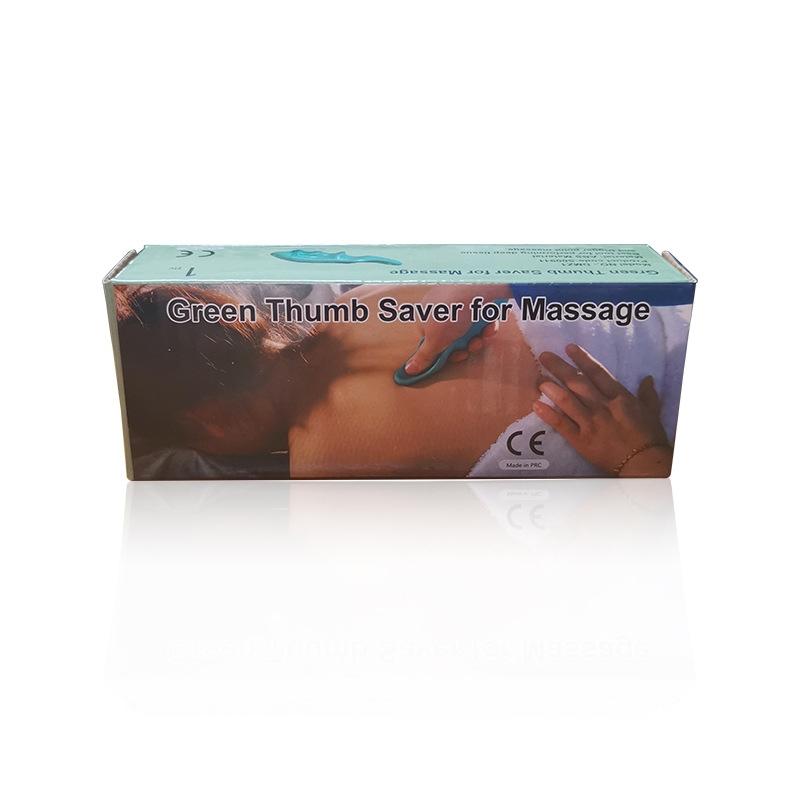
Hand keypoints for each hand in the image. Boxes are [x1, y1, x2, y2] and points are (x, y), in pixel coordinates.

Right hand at [403, 284, 506, 375]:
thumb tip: (407, 370)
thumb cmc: (451, 312)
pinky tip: (489, 325)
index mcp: (425, 315)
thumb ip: (423, 356)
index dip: (444, 352)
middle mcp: (440, 307)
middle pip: (452, 336)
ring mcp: (459, 301)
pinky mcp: (476, 298)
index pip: (432, 339)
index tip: (454, 357)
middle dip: (464, 346)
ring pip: (468, 328)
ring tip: (482, 337)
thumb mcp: (435, 341)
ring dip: (476, 337)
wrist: (477, 288)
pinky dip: (485, 324)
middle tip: (470, 348)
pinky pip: (480, 317)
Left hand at [533, 344, 672, 476]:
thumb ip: (648, 395)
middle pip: (577, 383)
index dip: (582, 359)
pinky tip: (536, 405)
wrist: (644, 463)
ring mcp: (590, 423)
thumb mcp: (652, 412)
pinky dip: (548, 415)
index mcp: (619, 398)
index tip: (568, 348)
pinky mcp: (581, 440)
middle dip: (559, 368)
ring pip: (567, 401)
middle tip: (544, 356)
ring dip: (551, 388)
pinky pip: (562, 425)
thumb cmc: (649, 438)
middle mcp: (602, 407)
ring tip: (539, 379)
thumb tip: (648, 379)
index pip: (597, 373)